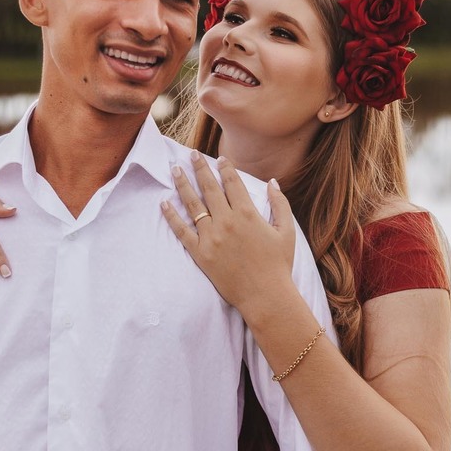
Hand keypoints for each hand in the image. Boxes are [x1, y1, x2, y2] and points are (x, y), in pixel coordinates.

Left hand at [160, 151, 295, 310]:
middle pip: (209, 188)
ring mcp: (211, 237)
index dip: (225, 168)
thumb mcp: (286, 231)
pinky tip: (164, 203)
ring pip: (193, 205)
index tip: (218, 158)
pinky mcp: (200, 253)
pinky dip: (172, 216)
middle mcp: (226, 221)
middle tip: (190, 154)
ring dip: (183, 185)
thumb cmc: (279, 264)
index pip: (232, 182)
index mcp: (247, 213)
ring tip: (174, 170)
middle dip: (199, 168)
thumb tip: (272, 182)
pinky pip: (181, 231)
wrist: (265, 295)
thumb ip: (280, 204)